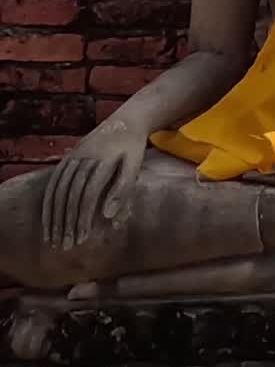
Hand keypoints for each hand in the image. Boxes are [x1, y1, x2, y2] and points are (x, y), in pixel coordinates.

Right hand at [42, 119, 146, 251]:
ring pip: (59, 189)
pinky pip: (53, 181)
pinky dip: (49, 201)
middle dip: (66, 222)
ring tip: (52, 238)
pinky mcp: (68, 157)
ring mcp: (74, 156)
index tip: (82, 239)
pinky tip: (47, 219)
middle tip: (65, 246)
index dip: (84, 217)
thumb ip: (123, 190)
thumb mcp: (135, 166)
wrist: (127, 120)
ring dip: (54, 216)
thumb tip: (107, 215)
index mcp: (103, 160)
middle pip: (71, 194)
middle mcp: (84, 158)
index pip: (89, 194)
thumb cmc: (133, 148)